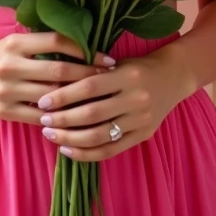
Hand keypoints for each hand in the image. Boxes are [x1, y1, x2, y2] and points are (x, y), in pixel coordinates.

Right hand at [0, 32, 115, 125]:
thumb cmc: (6, 53)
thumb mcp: (22, 41)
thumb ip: (48, 44)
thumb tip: (89, 48)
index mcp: (16, 43)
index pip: (57, 42)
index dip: (85, 50)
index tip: (107, 59)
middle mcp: (10, 65)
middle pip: (58, 71)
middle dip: (88, 76)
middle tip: (109, 79)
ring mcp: (6, 90)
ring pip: (51, 97)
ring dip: (78, 99)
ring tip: (100, 99)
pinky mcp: (5, 111)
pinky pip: (40, 117)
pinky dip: (60, 117)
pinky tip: (78, 117)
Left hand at [36, 47, 191, 160]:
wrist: (172, 78)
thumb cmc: (136, 67)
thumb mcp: (117, 62)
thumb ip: (92, 72)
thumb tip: (54, 84)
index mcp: (127, 75)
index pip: (89, 87)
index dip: (63, 96)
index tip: (42, 102)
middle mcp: (136, 98)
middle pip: (92, 114)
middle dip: (63, 119)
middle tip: (43, 121)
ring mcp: (141, 120)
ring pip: (99, 136)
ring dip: (70, 138)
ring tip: (51, 136)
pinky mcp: (142, 136)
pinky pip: (110, 150)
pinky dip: (87, 153)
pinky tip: (68, 150)